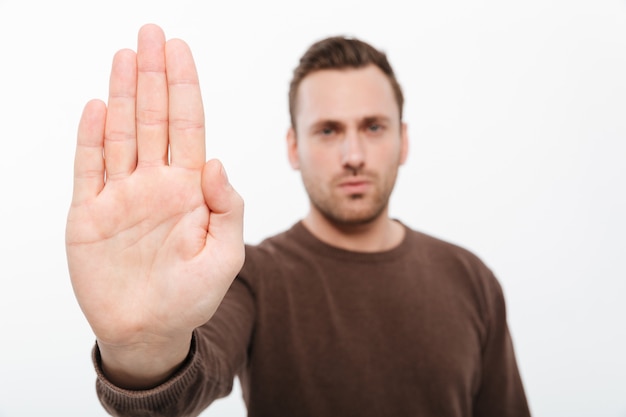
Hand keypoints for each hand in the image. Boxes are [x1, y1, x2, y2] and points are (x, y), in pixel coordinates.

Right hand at [65, 24, 243, 387]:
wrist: (150, 332)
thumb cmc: (193, 297)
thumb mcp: (226, 256)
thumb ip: (229, 207)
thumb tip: (217, 159)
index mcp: (189, 190)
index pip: (188, 127)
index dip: (184, 88)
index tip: (181, 50)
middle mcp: (155, 184)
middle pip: (154, 118)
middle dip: (154, 76)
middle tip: (152, 34)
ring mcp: (121, 196)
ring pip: (121, 133)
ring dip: (122, 94)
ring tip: (126, 56)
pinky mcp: (89, 215)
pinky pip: (88, 168)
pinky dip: (91, 137)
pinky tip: (96, 105)